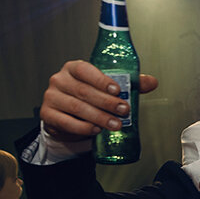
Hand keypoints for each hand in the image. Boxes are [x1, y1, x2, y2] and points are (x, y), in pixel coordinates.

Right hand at [40, 60, 158, 141]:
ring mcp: (51, 97)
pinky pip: (66, 122)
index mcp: (74, 68)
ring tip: (115, 124)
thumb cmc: (90, 97)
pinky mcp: (47, 115)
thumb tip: (152, 82)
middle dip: (106, 102)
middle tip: (123, 111)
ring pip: (76, 107)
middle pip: (84, 91)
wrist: (69, 116)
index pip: (85, 70)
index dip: (101, 80)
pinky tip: (96, 130)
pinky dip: (83, 127)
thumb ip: (130, 84)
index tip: (118, 90)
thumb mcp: (109, 88)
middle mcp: (59, 80)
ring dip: (98, 117)